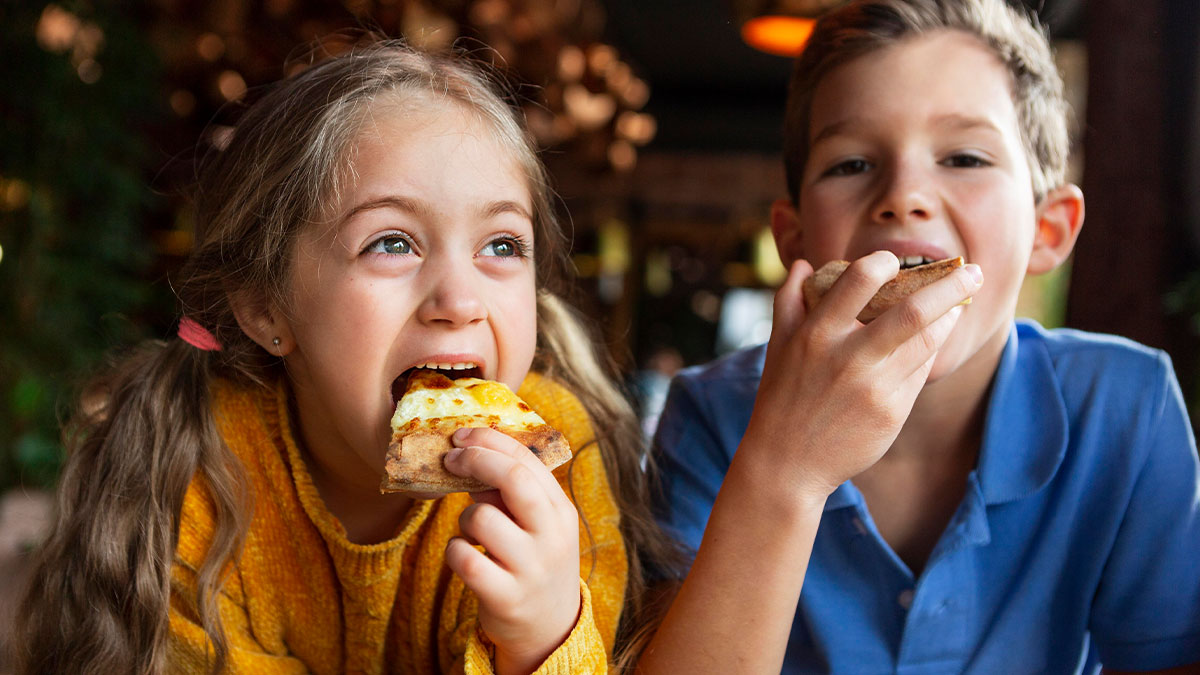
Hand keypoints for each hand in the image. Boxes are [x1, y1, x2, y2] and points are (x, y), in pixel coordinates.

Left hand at [443, 427, 580, 674]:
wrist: (550, 628)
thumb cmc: (534, 561)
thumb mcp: (539, 525)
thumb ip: (515, 492)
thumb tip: (472, 451)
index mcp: (561, 510)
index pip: (528, 459)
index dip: (490, 440)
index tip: (462, 435)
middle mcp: (552, 536)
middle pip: (512, 478)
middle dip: (476, 459)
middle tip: (451, 459)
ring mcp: (531, 568)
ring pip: (480, 518)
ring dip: (464, 519)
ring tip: (473, 532)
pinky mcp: (506, 597)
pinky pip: (463, 558)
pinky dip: (455, 551)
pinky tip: (465, 557)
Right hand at [741, 250, 981, 500]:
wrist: (788, 463)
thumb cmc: (781, 398)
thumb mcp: (777, 346)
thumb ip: (789, 300)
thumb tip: (807, 264)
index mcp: (817, 334)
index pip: (859, 280)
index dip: (883, 262)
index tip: (894, 259)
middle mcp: (849, 358)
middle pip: (914, 311)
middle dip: (951, 286)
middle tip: (974, 270)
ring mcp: (874, 387)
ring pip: (927, 341)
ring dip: (950, 317)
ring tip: (959, 304)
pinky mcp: (892, 412)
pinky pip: (920, 371)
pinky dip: (931, 350)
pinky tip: (935, 338)